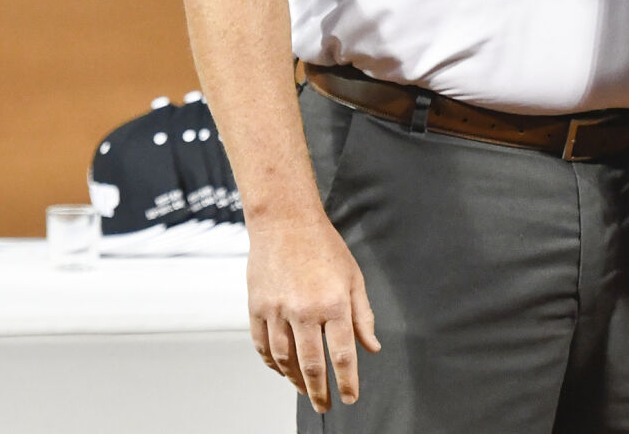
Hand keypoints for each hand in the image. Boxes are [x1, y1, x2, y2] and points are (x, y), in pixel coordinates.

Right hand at [247, 212, 380, 412]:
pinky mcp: (257, 308)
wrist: (285, 221)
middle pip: (311, 365)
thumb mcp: (353, 277)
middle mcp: (304, 311)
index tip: (350, 398)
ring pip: (284, 359)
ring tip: (306, 390)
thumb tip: (372, 347)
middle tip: (325, 406)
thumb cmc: (324, 247)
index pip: (342, 354)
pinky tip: (282, 371)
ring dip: (295, 380)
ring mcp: (276, 310)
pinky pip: (263, 346)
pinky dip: (272, 363)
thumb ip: (363, 315)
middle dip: (320, 391)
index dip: (347, 381)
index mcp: (333, 303)